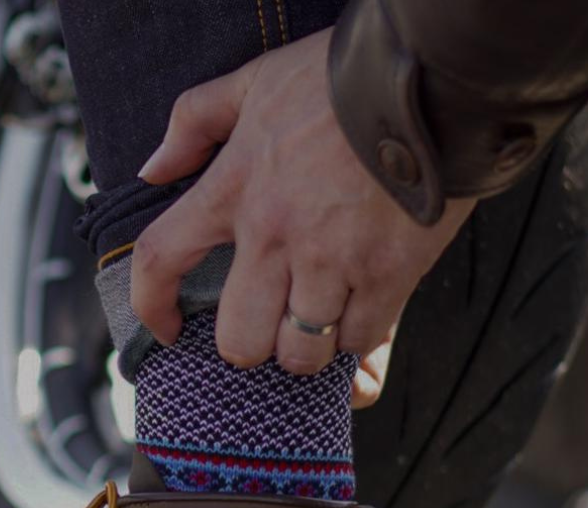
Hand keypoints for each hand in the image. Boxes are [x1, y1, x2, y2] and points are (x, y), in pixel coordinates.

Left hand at [134, 29, 475, 378]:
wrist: (435, 73)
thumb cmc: (343, 78)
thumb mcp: (256, 81)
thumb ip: (194, 121)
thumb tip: (153, 170)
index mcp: (234, 188)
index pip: (161, 259)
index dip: (151, 305)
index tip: (167, 329)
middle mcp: (274, 235)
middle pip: (239, 341)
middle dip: (249, 349)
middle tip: (268, 331)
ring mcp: (332, 260)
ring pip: (300, 353)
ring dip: (307, 349)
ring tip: (318, 324)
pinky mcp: (387, 274)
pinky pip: (360, 340)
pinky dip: (359, 337)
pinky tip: (362, 310)